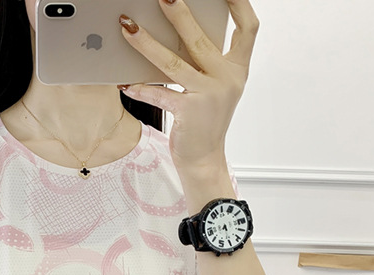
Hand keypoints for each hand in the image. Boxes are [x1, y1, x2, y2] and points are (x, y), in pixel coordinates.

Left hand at [118, 0, 258, 175]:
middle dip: (179, 14)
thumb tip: (178, 30)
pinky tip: (125, 83)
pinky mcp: (189, 112)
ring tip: (128, 27)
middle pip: (200, 39)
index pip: (248, 28)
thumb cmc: (205, 120)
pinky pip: (160, 94)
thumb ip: (205, 62)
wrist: (204, 159)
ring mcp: (209, 96)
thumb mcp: (214, 88)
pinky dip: (141, 88)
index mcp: (237, 69)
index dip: (240, 4)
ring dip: (147, 44)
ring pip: (173, 63)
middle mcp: (227, 80)